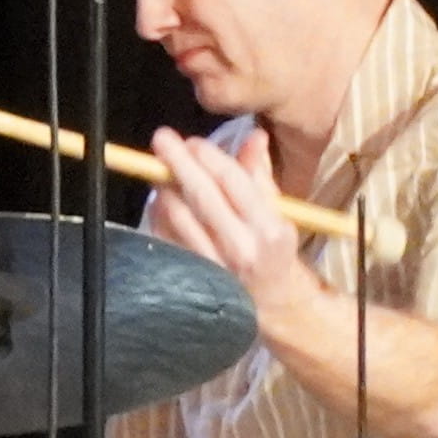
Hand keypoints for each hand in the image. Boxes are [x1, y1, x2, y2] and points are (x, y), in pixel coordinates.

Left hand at [143, 126, 322, 319]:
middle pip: (201, 195)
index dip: (209, 157)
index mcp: (269, 229)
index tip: (192, 141)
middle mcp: (242, 247)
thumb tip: (254, 136)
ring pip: (178, 215)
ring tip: (160, 170)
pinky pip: (166, 235)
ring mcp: (214, 264)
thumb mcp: (277, 213)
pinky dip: (160, 213)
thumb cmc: (272, 249)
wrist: (272, 301)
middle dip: (178, 162)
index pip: (233, 182)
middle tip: (162, 138)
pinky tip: (161, 200)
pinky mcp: (192, 274)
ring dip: (165, 187)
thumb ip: (260, 173)